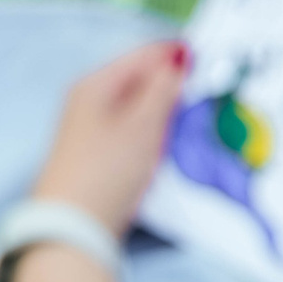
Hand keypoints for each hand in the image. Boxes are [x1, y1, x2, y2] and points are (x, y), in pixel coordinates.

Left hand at [30, 40, 189, 233]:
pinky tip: (165, 145)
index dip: (178, 54)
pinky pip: (131, 129)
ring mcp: (90, 127)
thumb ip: (164, 89)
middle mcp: (88, 100)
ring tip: (191, 119)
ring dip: (164, 110)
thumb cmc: (106, 172)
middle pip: (139, 79)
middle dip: (172, 83)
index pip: (144, 54)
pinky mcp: (95, 154)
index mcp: (95, 84)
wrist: (72, 227)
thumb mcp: (143, 126)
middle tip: (206, 92)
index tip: (210, 60)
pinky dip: (151, 131)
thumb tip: (179, 61)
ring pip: (137, 106)